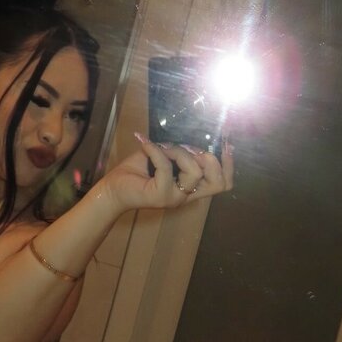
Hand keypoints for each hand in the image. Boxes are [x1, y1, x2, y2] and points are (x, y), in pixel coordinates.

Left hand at [100, 134, 233, 215]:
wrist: (111, 190)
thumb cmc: (136, 172)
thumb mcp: (163, 158)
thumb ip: (179, 153)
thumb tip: (192, 143)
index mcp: (190, 188)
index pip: (222, 184)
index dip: (229, 165)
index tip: (228, 145)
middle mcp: (186, 195)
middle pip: (218, 183)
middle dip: (210, 160)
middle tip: (190, 149)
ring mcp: (174, 197)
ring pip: (195, 172)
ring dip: (179, 152)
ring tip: (161, 147)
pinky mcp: (160, 195)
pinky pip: (166, 167)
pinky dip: (156, 150)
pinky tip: (145, 144)